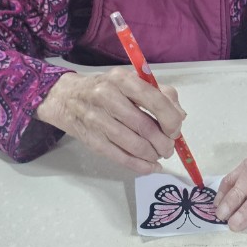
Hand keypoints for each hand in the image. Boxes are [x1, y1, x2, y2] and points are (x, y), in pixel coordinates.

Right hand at [35, 69, 185, 174]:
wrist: (65, 98)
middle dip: (164, 142)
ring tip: (159, 154)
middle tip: (169, 147)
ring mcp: (97, 120)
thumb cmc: (105, 89)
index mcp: (122, 79)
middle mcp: (108, 97)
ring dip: (153, 155)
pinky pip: (121, 158)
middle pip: (145, 126)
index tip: (176, 129)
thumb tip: (180, 116)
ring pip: (135, 145)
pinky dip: (141, 166)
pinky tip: (151, 167)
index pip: (154, 100)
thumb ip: (160, 94)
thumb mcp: (130, 82)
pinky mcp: (92, 140)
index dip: (170, 119)